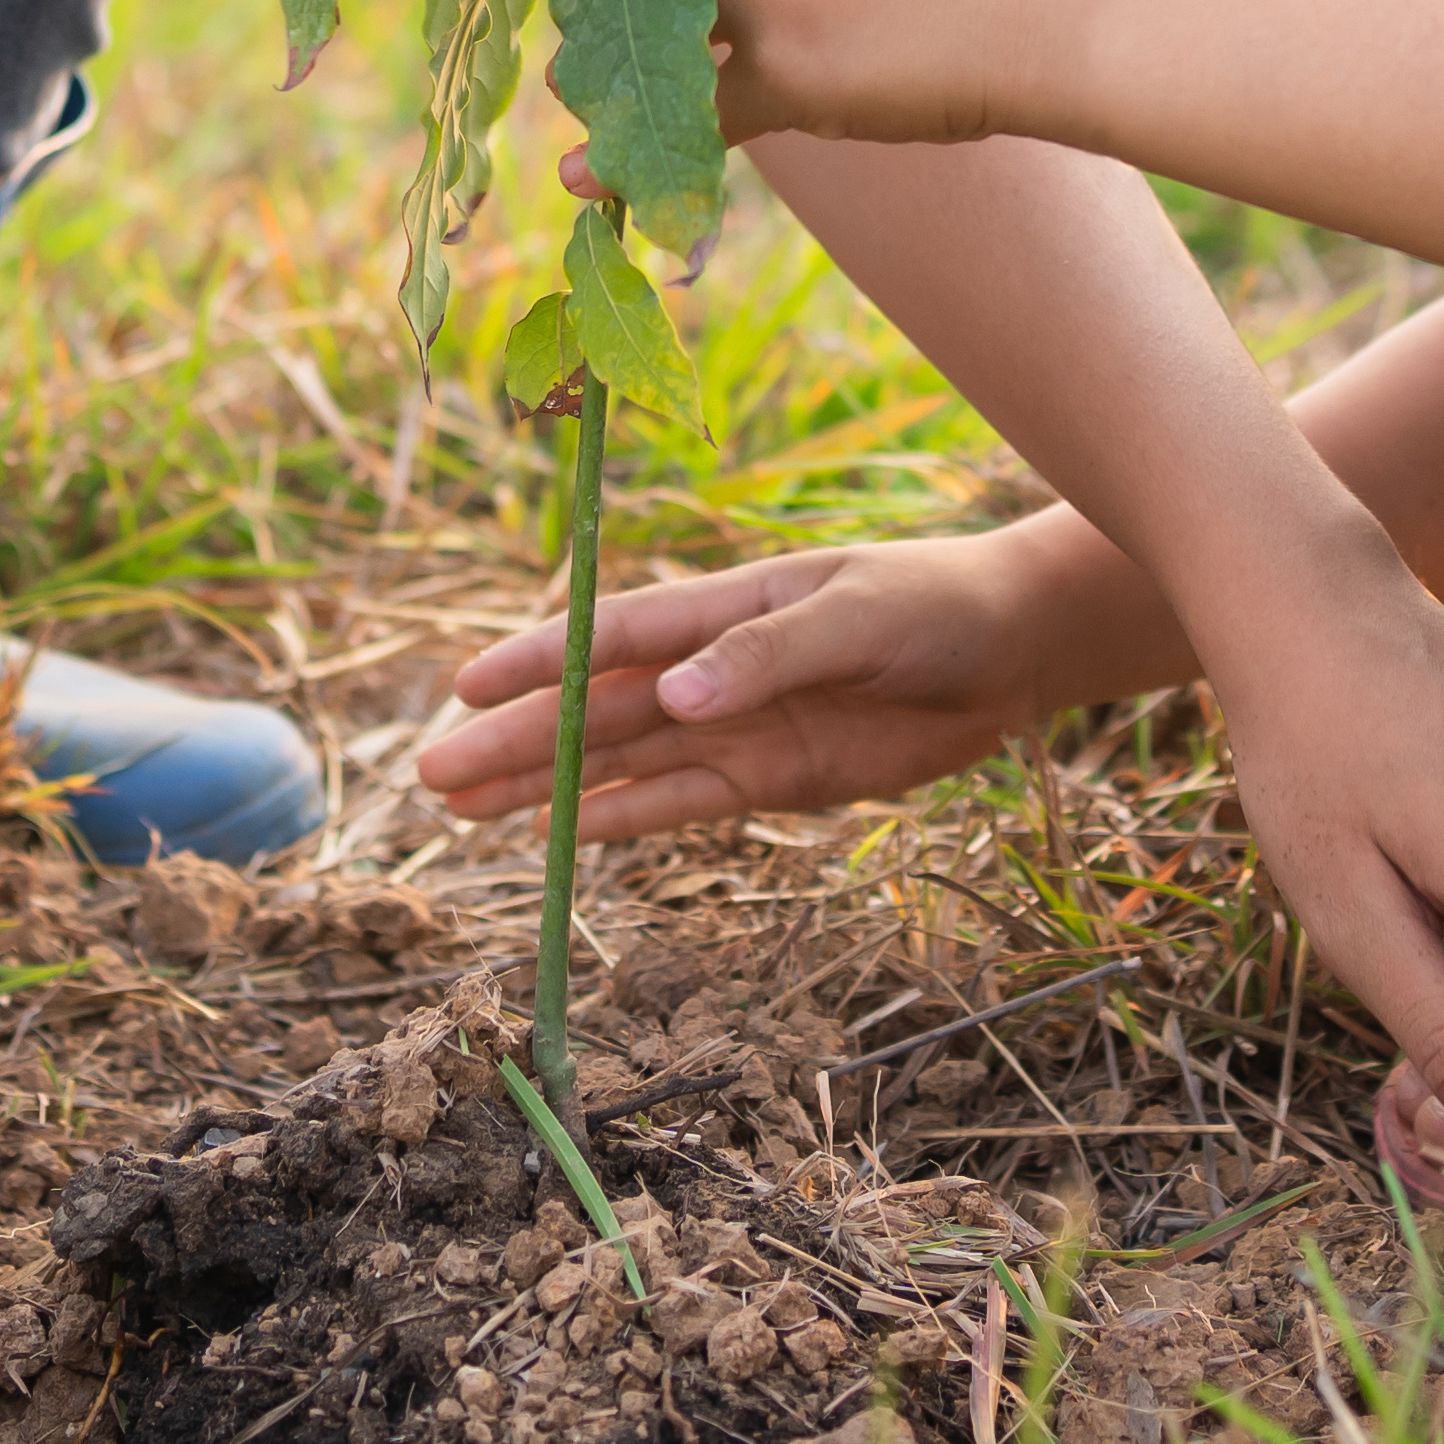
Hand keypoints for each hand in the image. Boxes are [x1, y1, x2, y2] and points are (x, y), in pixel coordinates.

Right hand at [418, 534, 1088, 835]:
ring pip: (623, 763)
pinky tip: (561, 838)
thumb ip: (766, 658)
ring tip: (463, 810)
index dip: (537, 661)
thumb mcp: (856, 618)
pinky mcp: (773, 778)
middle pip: (597, 709)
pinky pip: (681, 804)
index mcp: (726, 609)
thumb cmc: (933, 605)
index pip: (612, 636)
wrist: (1012, 650)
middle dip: (515, 739)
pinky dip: (621, 822)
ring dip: (548, 786)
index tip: (466, 686)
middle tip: (431, 775)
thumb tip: (673, 701)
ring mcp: (739, 725)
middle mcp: (716, 669)